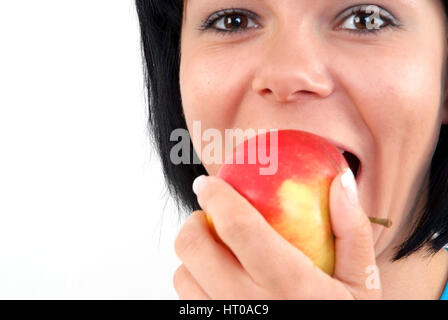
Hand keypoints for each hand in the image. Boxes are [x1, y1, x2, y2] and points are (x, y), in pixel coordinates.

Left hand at [173, 172, 381, 298]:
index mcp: (291, 287)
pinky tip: (218, 281)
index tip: (208, 183)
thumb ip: (353, 232)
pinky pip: (187, 302)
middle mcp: (251, 308)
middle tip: (211, 217)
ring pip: (183, 276)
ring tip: (218, 251)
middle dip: (195, 221)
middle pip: (195, 248)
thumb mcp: (361, 284)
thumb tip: (339, 182)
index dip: (217, 197)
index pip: (240, 228)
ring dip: (193, 255)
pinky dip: (194, 282)